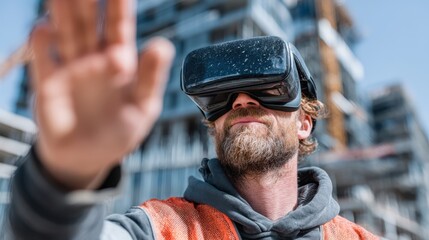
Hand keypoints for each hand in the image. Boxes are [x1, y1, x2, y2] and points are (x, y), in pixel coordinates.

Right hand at [30, 0, 174, 188]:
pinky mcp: (48, 84)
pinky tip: (44, 30)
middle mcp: (93, 57)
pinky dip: (42, 44)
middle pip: (88, 21)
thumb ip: (150, 77)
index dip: (118, 5)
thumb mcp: (143, 106)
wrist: (89, 157)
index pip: (118, 26)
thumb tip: (163, 45)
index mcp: (120, 59)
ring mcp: (70, 68)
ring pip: (65, 32)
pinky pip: (43, 59)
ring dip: (62, 11)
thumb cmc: (121, 131)